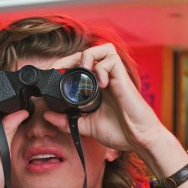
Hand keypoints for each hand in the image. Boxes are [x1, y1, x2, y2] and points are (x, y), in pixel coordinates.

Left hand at [46, 44, 172, 161]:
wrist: (140, 138)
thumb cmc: (120, 132)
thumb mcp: (87, 126)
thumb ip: (68, 121)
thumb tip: (47, 115)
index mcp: (96, 88)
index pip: (79, 66)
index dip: (65, 66)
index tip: (52, 76)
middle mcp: (105, 79)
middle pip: (87, 54)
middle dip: (70, 59)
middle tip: (59, 71)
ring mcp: (114, 77)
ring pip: (101, 49)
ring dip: (87, 56)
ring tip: (82, 72)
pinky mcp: (122, 78)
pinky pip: (111, 59)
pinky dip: (101, 67)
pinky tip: (101, 84)